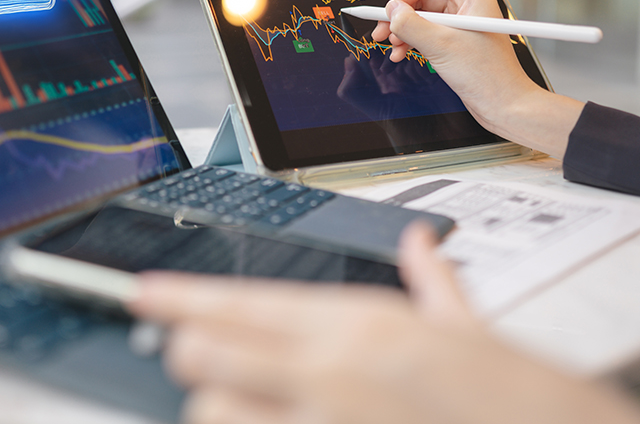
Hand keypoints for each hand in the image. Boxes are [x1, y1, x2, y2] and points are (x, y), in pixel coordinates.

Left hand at [129, 222, 639, 423]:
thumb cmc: (505, 394)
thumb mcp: (465, 327)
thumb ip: (432, 280)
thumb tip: (420, 243)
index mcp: (355, 322)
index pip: (242, 300)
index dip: (181, 296)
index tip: (143, 293)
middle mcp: (328, 370)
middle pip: (207, 349)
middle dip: (186, 349)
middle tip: (185, 348)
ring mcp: (322, 422)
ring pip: (213, 408)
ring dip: (213, 404)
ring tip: (231, 399)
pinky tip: (256, 419)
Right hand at [370, 0, 583, 157]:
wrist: (503, 104)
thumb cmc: (488, 75)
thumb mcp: (441, 45)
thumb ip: (410, 24)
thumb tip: (391, 10)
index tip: (397, 10)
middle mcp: (467, 5)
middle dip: (401, 12)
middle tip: (383, 29)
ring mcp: (459, 23)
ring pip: (421, 15)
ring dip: (402, 29)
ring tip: (392, 45)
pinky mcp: (453, 41)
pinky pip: (425, 32)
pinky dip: (410, 41)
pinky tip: (401, 53)